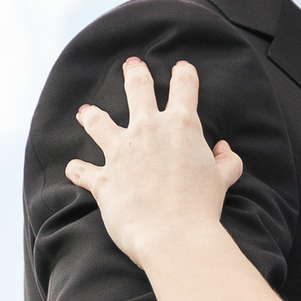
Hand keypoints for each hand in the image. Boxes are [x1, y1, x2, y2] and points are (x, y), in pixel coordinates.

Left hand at [65, 58, 243, 264]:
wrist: (174, 235)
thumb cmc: (202, 207)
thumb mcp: (223, 180)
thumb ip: (227, 161)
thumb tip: (225, 150)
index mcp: (181, 125)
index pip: (184, 86)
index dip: (184, 74)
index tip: (181, 69)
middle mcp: (147, 129)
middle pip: (137, 88)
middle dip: (134, 73)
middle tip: (131, 65)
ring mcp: (121, 151)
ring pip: (99, 122)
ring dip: (92, 116)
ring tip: (86, 112)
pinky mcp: (102, 177)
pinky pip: (82, 170)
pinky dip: (77, 170)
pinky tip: (74, 168)